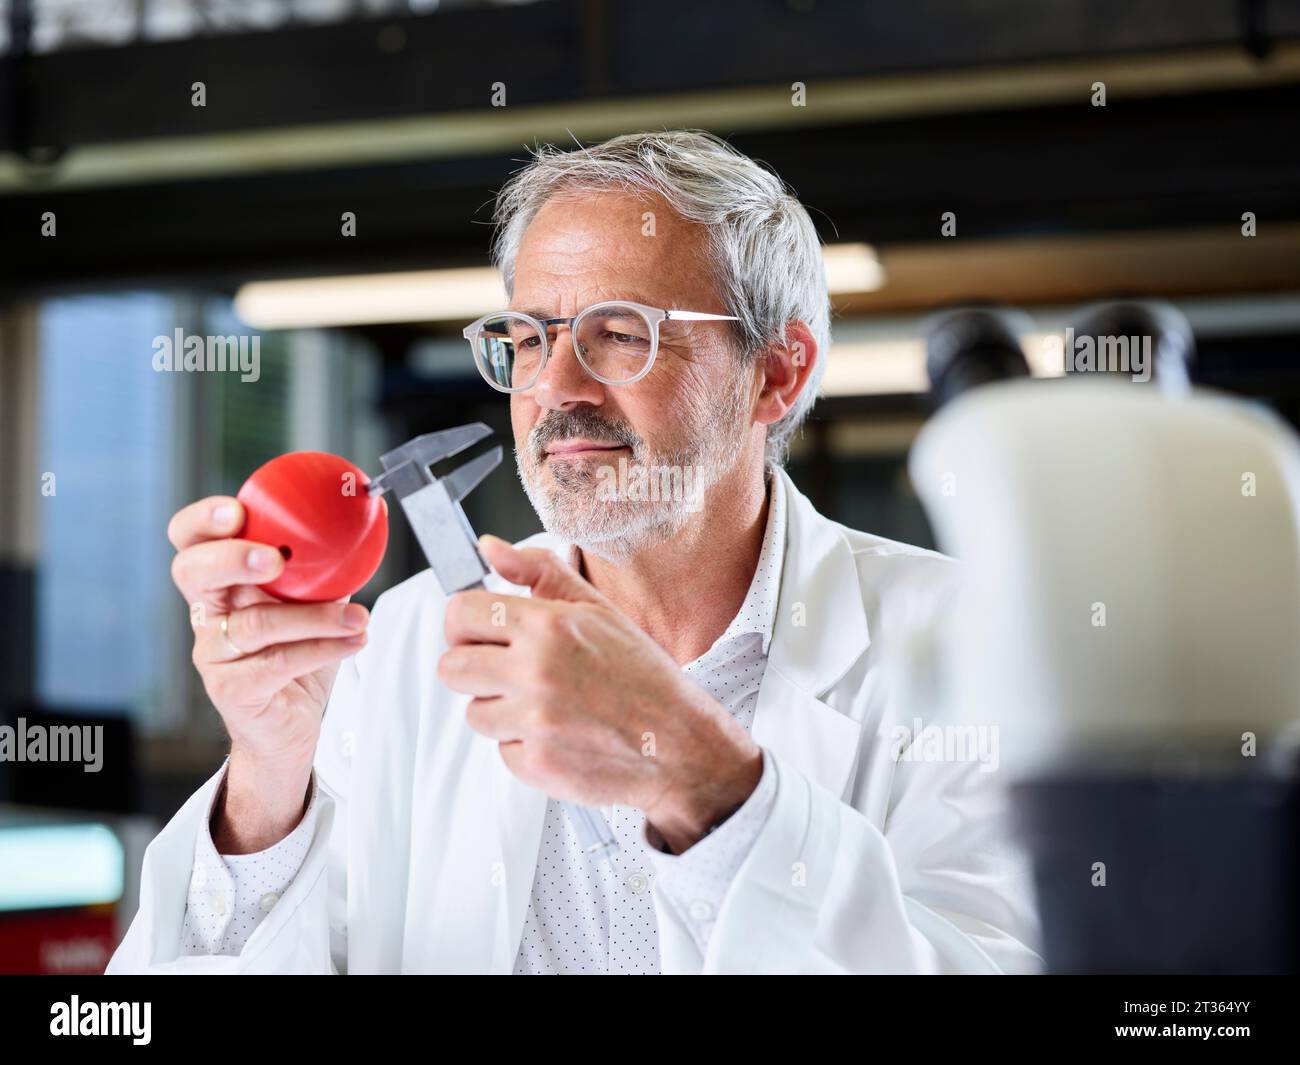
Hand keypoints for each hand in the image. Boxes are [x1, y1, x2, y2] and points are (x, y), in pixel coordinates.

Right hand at [168, 496, 369, 850]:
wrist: (290, 726)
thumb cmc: (298, 657)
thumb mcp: (314, 603)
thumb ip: (325, 568)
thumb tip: (368, 524)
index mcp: (221, 583)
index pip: (191, 541)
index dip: (202, 521)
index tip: (236, 510)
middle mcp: (208, 615)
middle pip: (193, 572)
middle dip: (231, 557)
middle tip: (275, 558)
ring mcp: (213, 654)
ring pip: (255, 624)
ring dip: (316, 617)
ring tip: (359, 616)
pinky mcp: (231, 690)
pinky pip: (278, 663)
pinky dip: (323, 649)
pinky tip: (355, 640)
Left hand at [438, 535, 761, 852]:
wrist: (679, 744)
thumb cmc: (641, 675)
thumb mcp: (597, 610)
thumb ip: (539, 572)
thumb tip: (489, 548)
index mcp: (549, 624)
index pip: (460, 614)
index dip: (463, 625)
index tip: (479, 635)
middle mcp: (536, 671)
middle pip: (451, 668)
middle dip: (474, 670)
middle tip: (511, 674)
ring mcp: (534, 722)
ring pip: (475, 713)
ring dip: (501, 712)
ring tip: (548, 707)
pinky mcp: (536, 764)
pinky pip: (502, 751)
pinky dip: (525, 748)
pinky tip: (562, 736)